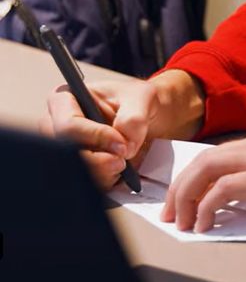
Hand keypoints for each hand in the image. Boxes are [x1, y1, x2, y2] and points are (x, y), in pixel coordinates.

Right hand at [39, 70, 204, 189]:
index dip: (95, 136)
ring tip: (123, 163)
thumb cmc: (137, 101)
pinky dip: (106, 180)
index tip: (121, 143)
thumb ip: (133, 119)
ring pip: (76, 171)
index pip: (68, 124)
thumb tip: (126, 146)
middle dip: (98, 161)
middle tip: (122, 159)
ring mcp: (68, 149)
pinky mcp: (81, 167)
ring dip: (104, 172)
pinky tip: (119, 170)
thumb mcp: (141, 99)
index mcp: (66, 100)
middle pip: (65, 153)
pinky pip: (88, 182)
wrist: (149, 117)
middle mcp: (60, 126)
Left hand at [160, 107, 245, 232]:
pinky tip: (203, 224)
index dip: (205, 172)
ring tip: (179, 220)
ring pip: (208, 167)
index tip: (194, 192)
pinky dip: (205, 206)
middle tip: (173, 209)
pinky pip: (224, 189)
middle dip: (184, 183)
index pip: (229, 151)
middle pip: (209, 157)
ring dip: (186, 195)